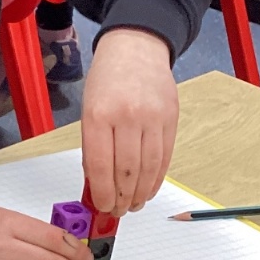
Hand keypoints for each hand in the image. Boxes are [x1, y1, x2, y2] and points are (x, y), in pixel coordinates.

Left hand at [81, 27, 177, 214]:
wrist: (136, 49)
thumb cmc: (106, 80)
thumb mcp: (88, 110)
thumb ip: (93, 146)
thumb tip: (97, 186)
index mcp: (99, 115)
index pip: (100, 165)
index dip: (102, 193)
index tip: (102, 207)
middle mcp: (127, 117)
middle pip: (126, 171)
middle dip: (121, 198)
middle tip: (117, 211)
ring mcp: (152, 118)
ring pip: (148, 168)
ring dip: (140, 193)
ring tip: (132, 205)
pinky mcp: (171, 119)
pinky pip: (164, 157)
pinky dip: (156, 179)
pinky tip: (148, 190)